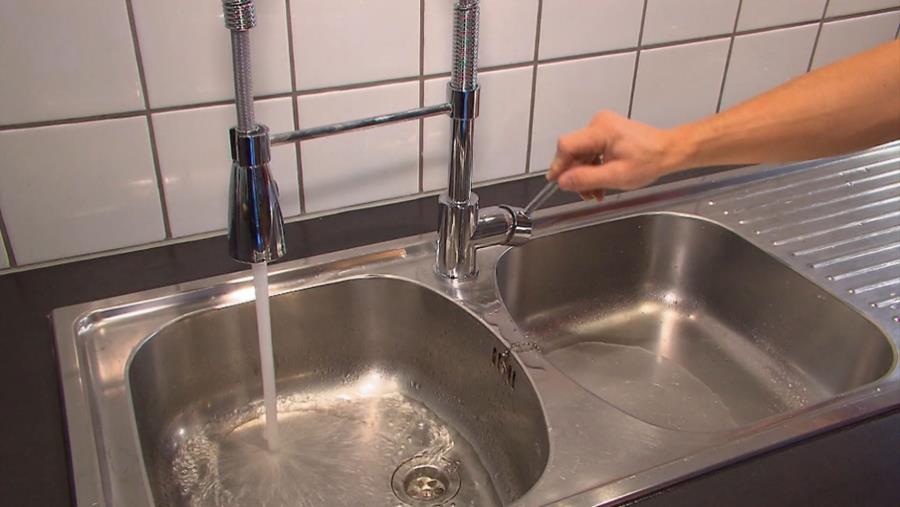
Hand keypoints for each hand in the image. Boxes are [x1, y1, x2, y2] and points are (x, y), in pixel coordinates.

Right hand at [547, 111, 682, 197]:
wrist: (669, 151)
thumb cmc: (649, 161)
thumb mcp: (616, 176)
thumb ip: (586, 178)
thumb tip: (562, 181)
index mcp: (600, 130)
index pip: (567, 146)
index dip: (559, 165)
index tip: (556, 182)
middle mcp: (598, 124)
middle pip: (573, 151)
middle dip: (576, 174)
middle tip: (585, 195)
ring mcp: (602, 127)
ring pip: (582, 154)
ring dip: (585, 175)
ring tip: (596, 193)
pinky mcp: (606, 133)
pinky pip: (591, 152)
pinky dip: (593, 168)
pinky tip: (600, 183)